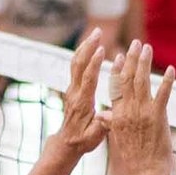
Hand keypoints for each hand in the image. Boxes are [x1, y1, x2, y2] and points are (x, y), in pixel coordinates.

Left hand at [53, 30, 110, 154]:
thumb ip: (101, 126)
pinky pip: (76, 66)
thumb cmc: (83, 141)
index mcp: (82, 103)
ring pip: (76, 62)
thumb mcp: (94, 138)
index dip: (93, 64)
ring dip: (85, 46)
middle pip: (79, 64)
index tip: (101, 49)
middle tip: (98, 31)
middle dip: (88, 46)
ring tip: (96, 32)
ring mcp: (72, 88)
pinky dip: (83, 52)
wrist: (67, 142)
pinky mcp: (72, 87)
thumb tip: (108, 117)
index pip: (88, 79)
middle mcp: (75, 93)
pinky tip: (91, 44)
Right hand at [105, 41, 175, 174]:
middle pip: (128, 78)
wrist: (145, 171)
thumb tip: (103, 115)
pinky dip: (167, 81)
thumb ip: (112, 122)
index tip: (120, 55)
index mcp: (117, 114)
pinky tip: (171, 69)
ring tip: (148, 48)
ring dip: (146, 63)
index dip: (118, 69)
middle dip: (133, 59)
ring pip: (143, 81)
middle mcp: (128, 110)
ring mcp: (143, 112)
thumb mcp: (118, 137)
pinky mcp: (158, 117)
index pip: (115, 86)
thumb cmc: (134, 157)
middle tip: (137, 44)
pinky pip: (163, 94)